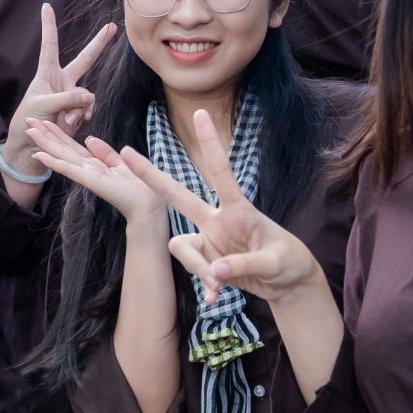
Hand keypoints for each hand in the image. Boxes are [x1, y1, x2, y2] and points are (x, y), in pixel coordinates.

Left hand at [0, 3, 112, 171]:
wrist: (32, 144)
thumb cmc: (30, 120)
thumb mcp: (43, 105)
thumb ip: (66, 98)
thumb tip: (87, 96)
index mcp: (47, 73)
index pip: (49, 44)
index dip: (48, 25)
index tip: (46, 6)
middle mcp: (62, 80)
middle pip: (85, 58)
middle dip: (99, 43)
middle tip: (112, 27)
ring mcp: (72, 95)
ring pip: (87, 94)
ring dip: (80, 107)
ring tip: (66, 119)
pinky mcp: (79, 110)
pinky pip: (89, 107)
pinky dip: (83, 115)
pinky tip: (74, 123)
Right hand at [26, 119, 164, 227]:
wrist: (146, 206)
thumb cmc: (138, 188)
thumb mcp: (121, 162)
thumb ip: (105, 152)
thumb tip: (89, 139)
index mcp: (94, 163)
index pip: (71, 145)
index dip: (58, 133)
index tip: (44, 121)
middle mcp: (86, 168)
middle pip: (62, 148)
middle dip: (45, 134)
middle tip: (28, 120)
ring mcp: (85, 174)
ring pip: (60, 155)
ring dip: (44, 143)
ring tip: (29, 131)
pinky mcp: (89, 180)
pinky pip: (68, 169)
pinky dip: (53, 162)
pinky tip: (40, 155)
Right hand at [119, 108, 328, 306]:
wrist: (287, 284)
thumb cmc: (288, 263)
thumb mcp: (274, 263)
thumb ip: (243, 265)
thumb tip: (214, 272)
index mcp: (239, 210)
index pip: (221, 173)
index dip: (210, 144)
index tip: (200, 114)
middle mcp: (217, 220)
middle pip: (178, 195)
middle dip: (150, 176)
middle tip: (124, 152)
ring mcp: (209, 240)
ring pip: (183, 248)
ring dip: (198, 270)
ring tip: (219, 289)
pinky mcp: (206, 260)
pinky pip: (193, 271)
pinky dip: (205, 286)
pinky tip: (215, 298)